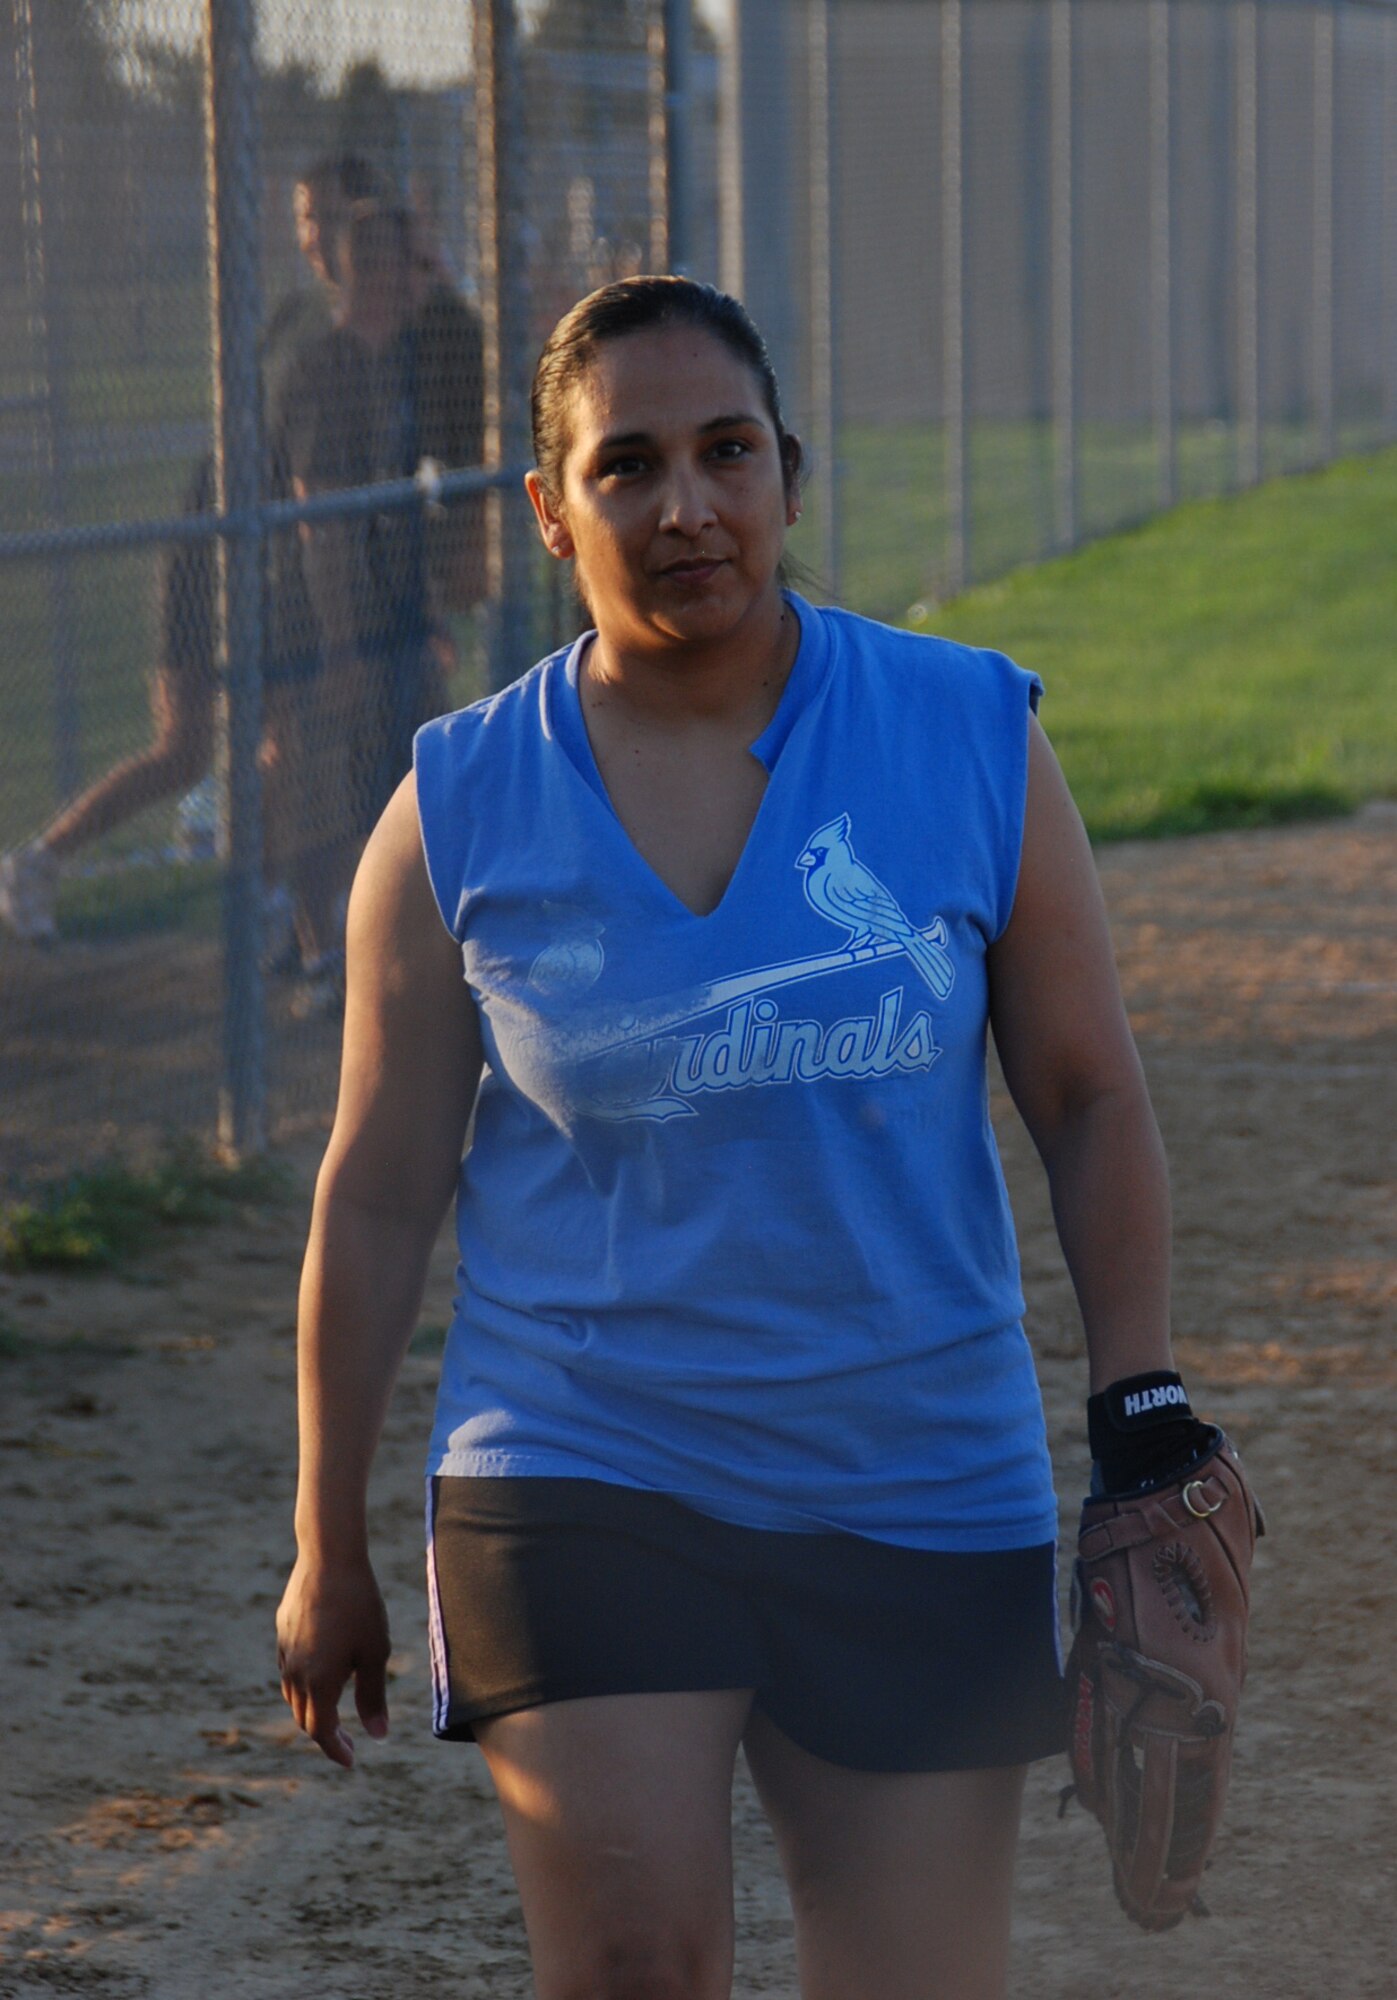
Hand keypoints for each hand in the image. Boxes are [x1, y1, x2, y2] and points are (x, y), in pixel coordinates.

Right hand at [276, 1551, 390, 1768]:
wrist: (329, 1559)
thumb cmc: (360, 1605)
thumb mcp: (375, 1652)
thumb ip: (373, 1697)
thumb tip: (378, 1735)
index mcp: (319, 1683)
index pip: (321, 1732)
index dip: (336, 1750)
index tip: (351, 1760)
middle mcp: (295, 1673)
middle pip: (305, 1718)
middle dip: (326, 1734)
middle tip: (349, 1741)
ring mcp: (285, 1652)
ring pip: (294, 1694)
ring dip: (312, 1709)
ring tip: (335, 1711)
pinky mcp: (282, 1633)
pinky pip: (289, 1669)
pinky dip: (304, 1683)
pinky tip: (321, 1673)